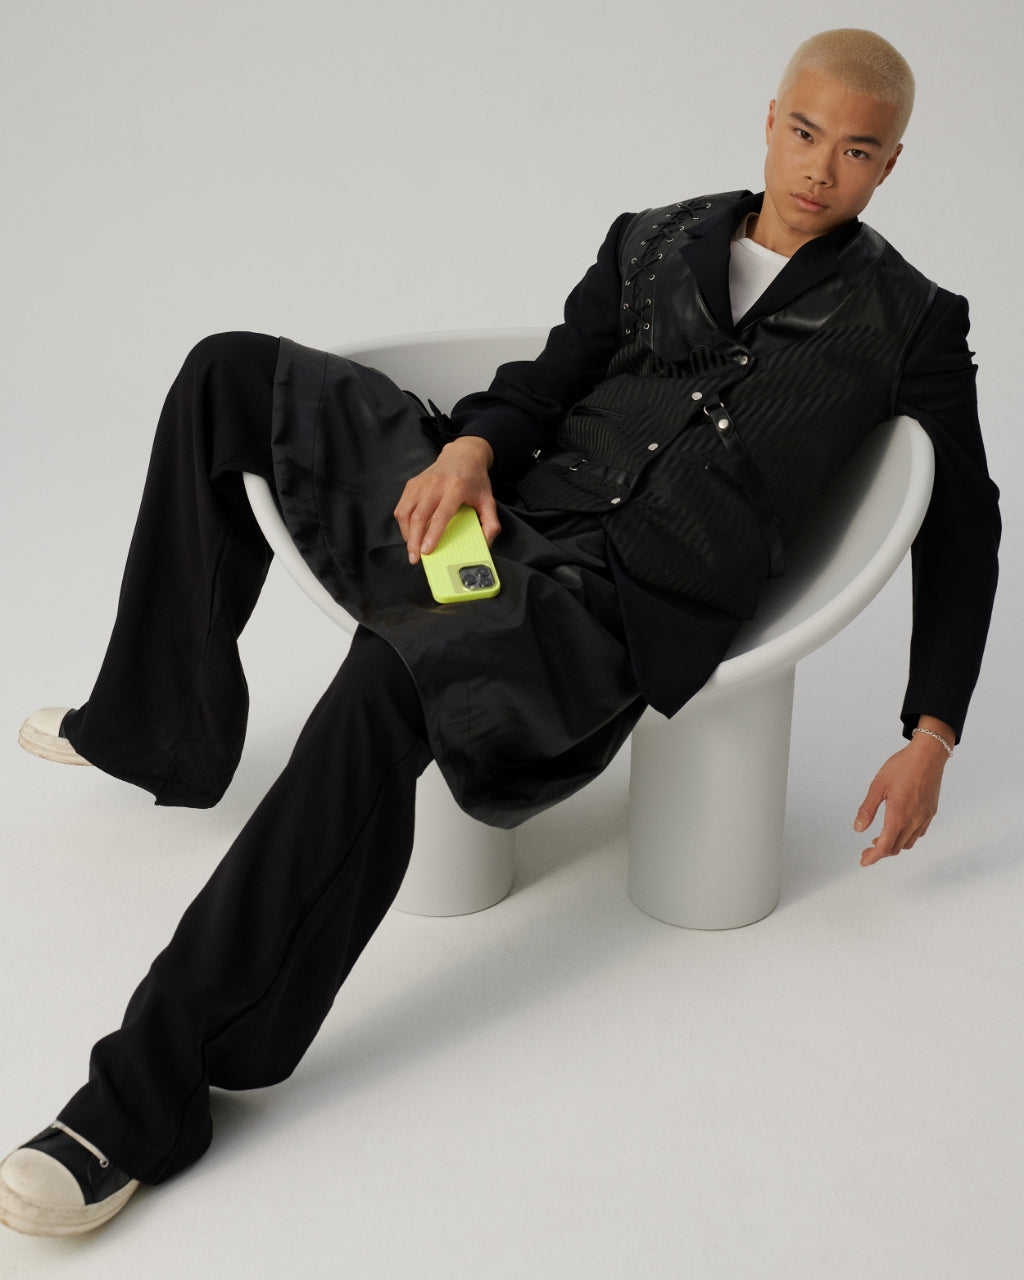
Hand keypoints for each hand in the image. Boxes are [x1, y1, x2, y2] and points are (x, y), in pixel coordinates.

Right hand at [393, 435, 499, 563]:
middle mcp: (436, 484)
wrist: (463, 455)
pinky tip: (410, 534)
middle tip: (415, 558)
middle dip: (414, 540)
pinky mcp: (412, 484)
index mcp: (456, 487)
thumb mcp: (489, 501)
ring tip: (412, 549)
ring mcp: (421, 483)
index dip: (432, 535)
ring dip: (406, 534)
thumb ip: (491, 524)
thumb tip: (485, 545)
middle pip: (419, 516)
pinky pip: (402, 507)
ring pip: (406, 512)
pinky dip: (403, 524)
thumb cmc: (475, 481)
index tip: (426, 551)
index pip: (441, 515)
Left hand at [853, 719, 952, 865]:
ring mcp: (924, 817)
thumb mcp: (878, 785)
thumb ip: (867, 809)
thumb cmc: (902, 766)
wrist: (929, 755)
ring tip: (879, 840)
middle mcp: (914, 820)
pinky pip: (918, 833)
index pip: (885, 846)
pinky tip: (897, 829)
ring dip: (893, 846)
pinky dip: (905, 837)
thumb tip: (858, 829)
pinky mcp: (930, 812)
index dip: (873, 857)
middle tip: (866, 851)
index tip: (863, 862)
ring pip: (908, 842)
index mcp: (899, 815)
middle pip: (896, 848)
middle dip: (880, 853)